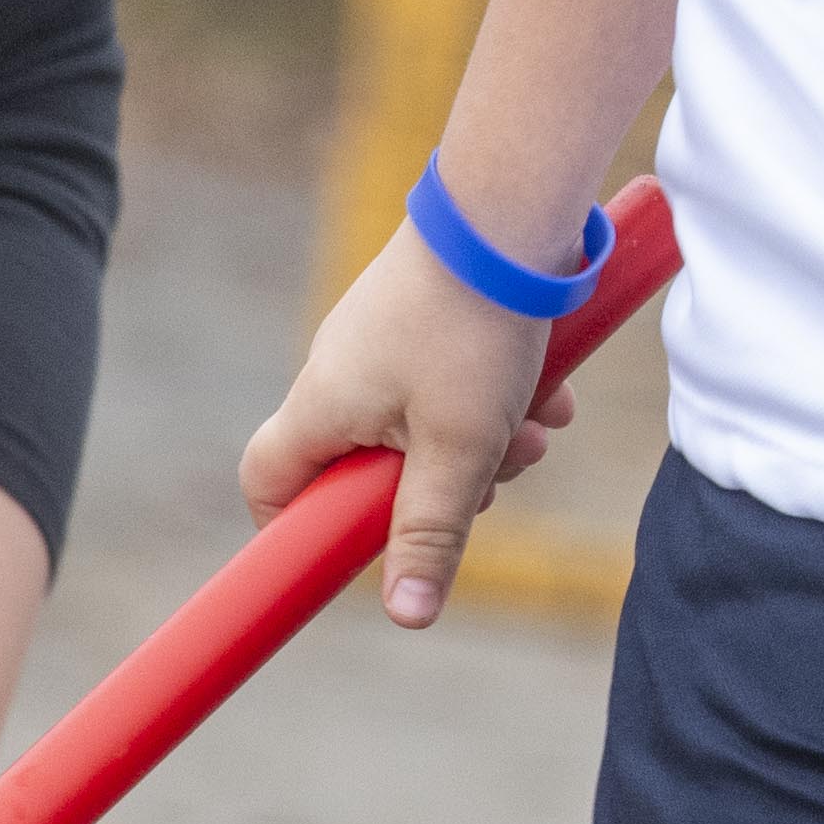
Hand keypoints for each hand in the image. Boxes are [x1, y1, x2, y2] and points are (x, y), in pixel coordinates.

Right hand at [245, 228, 581, 629]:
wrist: (510, 208)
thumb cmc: (473, 326)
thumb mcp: (459, 446)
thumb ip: (430, 531)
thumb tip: (406, 616)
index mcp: (322, 405)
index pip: (269, 484)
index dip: (299, 530)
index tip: (362, 549)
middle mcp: (339, 371)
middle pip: (369, 464)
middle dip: (442, 484)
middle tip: (500, 475)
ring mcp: (382, 340)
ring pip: (427, 424)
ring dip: (489, 439)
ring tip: (544, 425)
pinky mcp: (426, 315)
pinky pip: (454, 381)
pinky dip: (501, 396)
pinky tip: (555, 393)